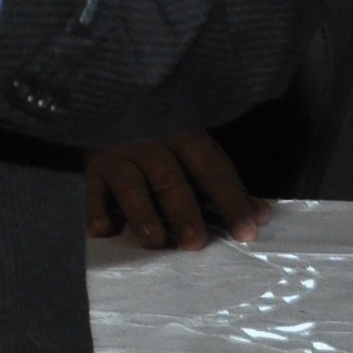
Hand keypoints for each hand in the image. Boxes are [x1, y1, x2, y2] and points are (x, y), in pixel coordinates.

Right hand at [88, 131, 261, 248]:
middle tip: (195, 242)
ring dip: (142, 212)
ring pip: (130, 183)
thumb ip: (225, 188)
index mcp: (184, 136)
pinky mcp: (91, 167)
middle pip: (169, 177)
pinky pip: (91, 188)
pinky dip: (95, 208)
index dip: (231, 199)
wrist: (109, 110)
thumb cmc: (163, 147)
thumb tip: (262, 216)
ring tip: (154, 240)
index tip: (247, 231)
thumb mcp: (194, 158)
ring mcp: (118, 153)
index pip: (212, 168)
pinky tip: (102, 230)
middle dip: (184, 210)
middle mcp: (151, 141)